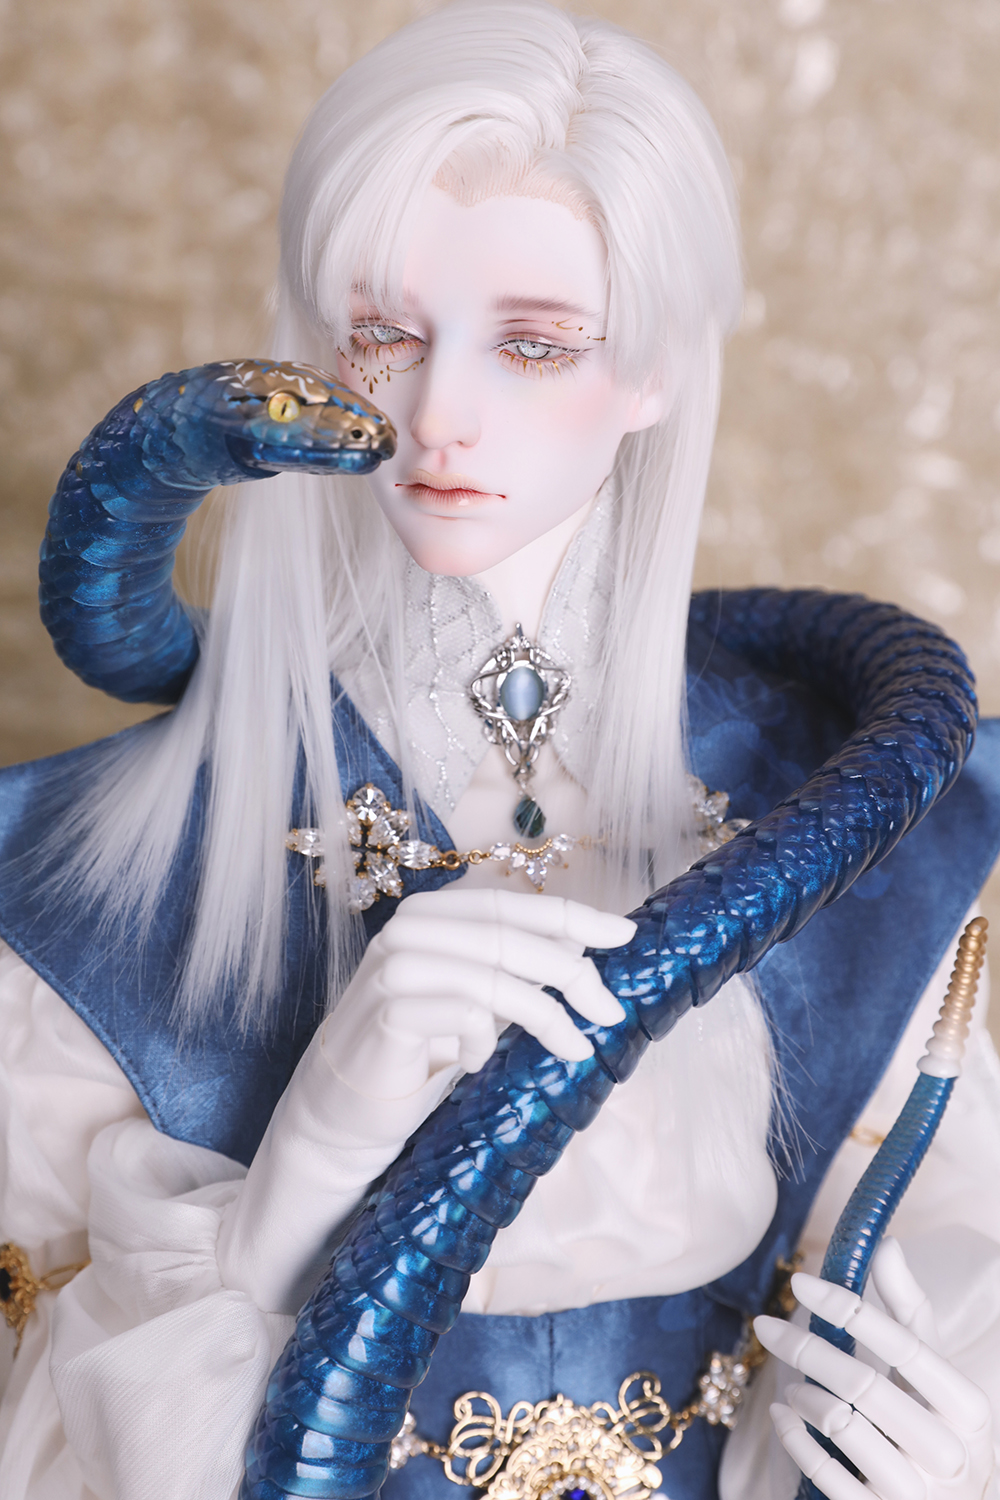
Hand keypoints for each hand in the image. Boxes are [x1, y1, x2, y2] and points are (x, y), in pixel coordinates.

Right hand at [323, 885, 633, 1100]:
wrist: (344, 1106)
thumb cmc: (420, 1050)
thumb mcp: (477, 1001)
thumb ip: (516, 970)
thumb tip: (586, 955)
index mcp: (434, 913)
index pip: (513, 904)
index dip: (573, 917)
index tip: (625, 936)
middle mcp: (410, 928)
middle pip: (510, 938)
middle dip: (573, 974)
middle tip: (610, 1011)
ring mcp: (395, 966)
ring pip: (493, 976)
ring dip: (546, 1016)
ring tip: (573, 1048)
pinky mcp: (389, 1011)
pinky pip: (464, 1014)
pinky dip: (484, 1041)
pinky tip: (474, 1062)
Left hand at [754, 1238, 993, 1498]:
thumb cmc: (936, 1426)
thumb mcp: (934, 1375)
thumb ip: (911, 1312)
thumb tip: (887, 1244)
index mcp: (968, 1407)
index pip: (904, 1342)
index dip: (847, 1305)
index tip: (799, 1281)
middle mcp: (949, 1452)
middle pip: (861, 1381)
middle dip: (804, 1346)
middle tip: (765, 1324)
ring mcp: (917, 1492)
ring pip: (840, 1423)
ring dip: (802, 1394)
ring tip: (789, 1382)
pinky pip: (825, 1471)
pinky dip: (794, 1436)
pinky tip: (782, 1414)